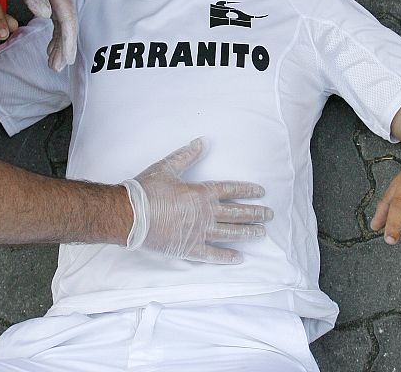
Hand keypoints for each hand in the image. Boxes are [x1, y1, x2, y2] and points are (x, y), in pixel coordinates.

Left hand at [0, 0, 76, 70]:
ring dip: (60, 47)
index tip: (67, 59)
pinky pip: (57, 26)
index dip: (68, 41)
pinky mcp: (51, 4)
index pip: (68, 22)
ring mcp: (58, 2)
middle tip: (59, 67)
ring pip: (63, 29)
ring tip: (54, 65)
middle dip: (65, 49)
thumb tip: (45, 14)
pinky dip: (55, 39)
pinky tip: (50, 51)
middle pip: (68, 28)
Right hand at [122, 138, 272, 263]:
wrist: (131, 215)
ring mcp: (199, 233)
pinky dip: (226, 257)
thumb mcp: (168, 167)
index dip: (247, 191)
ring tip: (262, 234)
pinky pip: (213, 255)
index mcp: (201, 193)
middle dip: (255, 214)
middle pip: (236, 213)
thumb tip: (202, 141)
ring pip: (230, 233)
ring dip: (247, 233)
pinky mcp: (189, 249)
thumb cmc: (148, 190)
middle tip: (270, 215)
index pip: (231, 190)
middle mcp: (205, 214)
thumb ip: (187, 155)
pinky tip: (239, 258)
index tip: (261, 192)